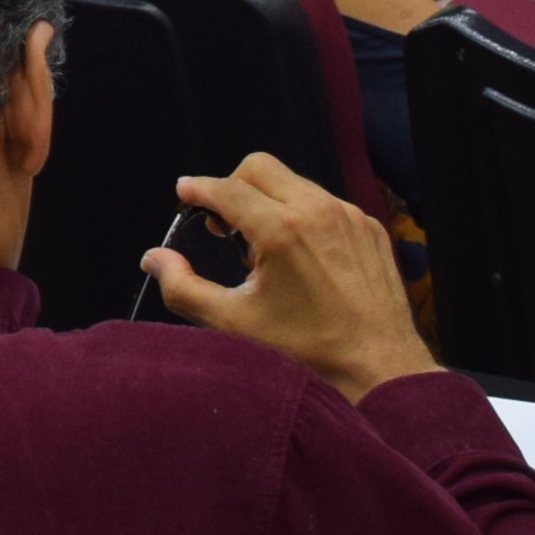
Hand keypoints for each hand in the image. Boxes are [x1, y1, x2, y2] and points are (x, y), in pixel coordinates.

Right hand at [139, 152, 439, 405]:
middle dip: (232, 186)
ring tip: (263, 249)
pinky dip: (302, 215)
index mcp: (281, 230)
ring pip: (294, 182)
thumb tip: (154, 258)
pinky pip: (326, 203)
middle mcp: (318, 211)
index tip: (184, 193)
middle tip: (221, 224)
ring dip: (268, 201)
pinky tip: (299, 256)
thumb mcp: (235, 323)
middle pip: (259, 167)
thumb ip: (184, 287)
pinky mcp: (369, 228)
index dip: (198, 189)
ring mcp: (349, 216)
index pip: (226, 188)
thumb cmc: (308, 351)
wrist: (380, 367)